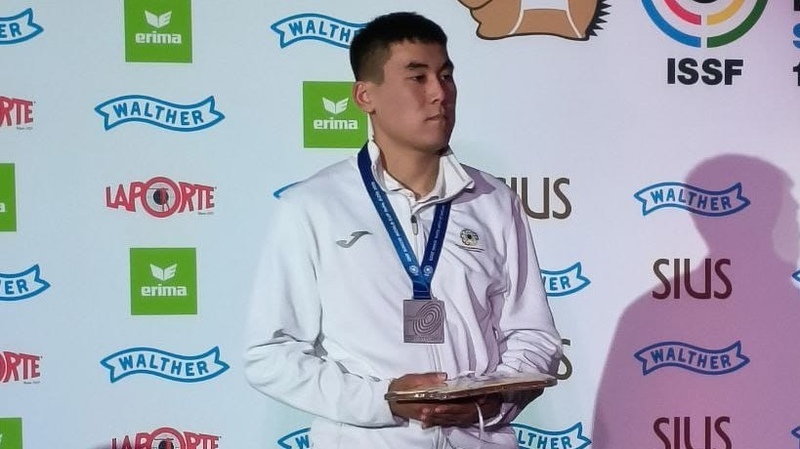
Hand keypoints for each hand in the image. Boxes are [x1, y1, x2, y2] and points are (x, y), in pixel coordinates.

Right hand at [388, 373, 502, 427]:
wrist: (389, 400)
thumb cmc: (400, 387)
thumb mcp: (411, 379)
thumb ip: (427, 379)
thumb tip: (443, 377)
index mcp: (426, 401)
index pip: (449, 401)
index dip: (464, 398)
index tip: (477, 394)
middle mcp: (430, 412)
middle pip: (452, 410)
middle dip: (468, 405)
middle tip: (484, 399)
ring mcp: (429, 416)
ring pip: (450, 415)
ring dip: (465, 410)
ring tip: (479, 404)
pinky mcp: (429, 417)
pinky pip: (445, 418)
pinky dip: (456, 415)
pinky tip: (465, 412)